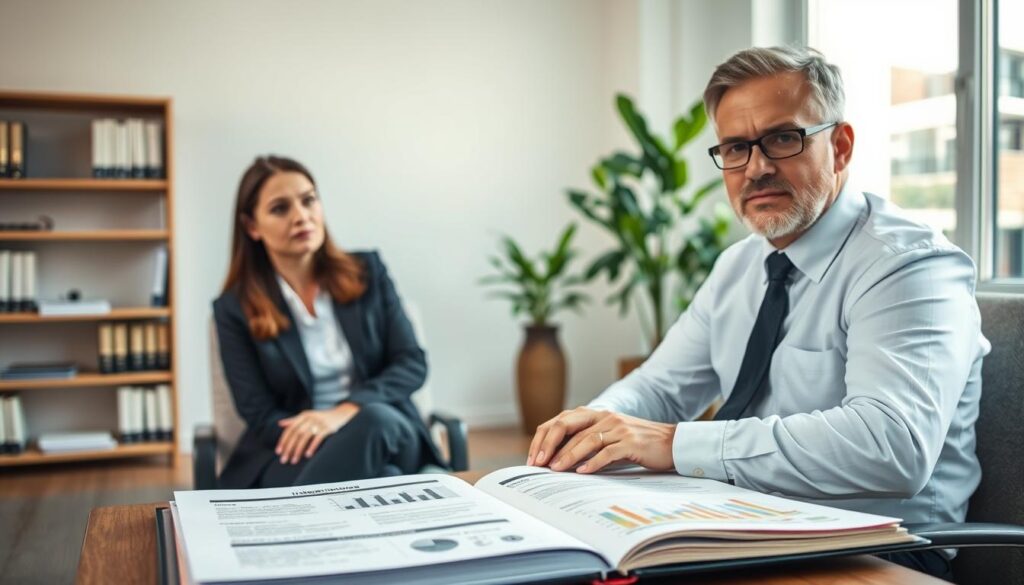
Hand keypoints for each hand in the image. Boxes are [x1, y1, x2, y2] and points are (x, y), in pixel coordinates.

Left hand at [276, 403, 360, 463]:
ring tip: (294, 460)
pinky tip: (307, 455)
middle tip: (284, 460)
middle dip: (289, 448)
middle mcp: (311, 418)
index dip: (283, 440)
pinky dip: (312, 447)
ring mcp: (320, 423)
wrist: (343, 414)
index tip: (278, 452)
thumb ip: (294, 420)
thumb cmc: (322, 418)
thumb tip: (280, 424)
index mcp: (304, 415)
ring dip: (298, 450)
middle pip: (296, 434)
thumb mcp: (308, 416)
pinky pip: (318, 438)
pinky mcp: (328, 428)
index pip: (290, 429)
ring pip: (305, 437)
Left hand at [526, 407, 676, 473]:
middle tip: (538, 463)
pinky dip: (593, 462)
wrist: (671, 443)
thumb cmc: (637, 444)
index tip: (534, 457)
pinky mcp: (631, 442)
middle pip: (569, 426)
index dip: (545, 437)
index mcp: (596, 414)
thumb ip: (587, 444)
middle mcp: (605, 417)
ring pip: (586, 439)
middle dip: (550, 445)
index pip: (562, 421)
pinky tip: (582, 472)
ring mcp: (619, 428)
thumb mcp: (609, 439)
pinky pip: (608, 452)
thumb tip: (557, 460)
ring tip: (555, 469)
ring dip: (568, 455)